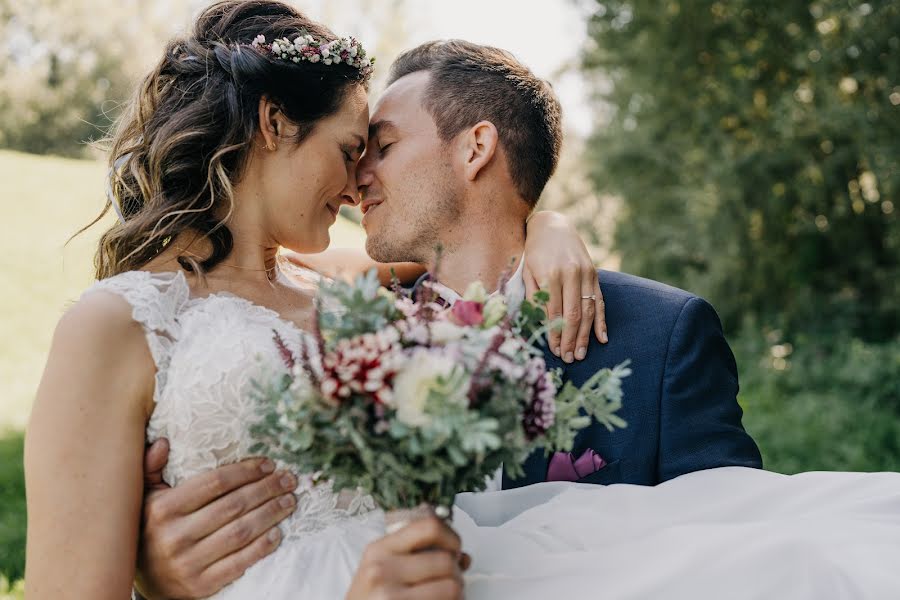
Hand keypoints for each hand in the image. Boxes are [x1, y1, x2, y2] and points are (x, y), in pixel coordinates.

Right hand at [134, 439, 298, 598]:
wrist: (144, 580)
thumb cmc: (150, 529)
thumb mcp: (143, 497)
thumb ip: (150, 468)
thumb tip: (163, 441)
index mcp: (163, 509)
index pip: (215, 483)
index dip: (246, 471)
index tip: (268, 464)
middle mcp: (175, 536)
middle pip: (234, 505)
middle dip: (266, 489)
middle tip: (288, 479)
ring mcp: (188, 563)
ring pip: (241, 532)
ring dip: (270, 514)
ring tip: (289, 501)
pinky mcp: (201, 585)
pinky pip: (239, 563)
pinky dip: (261, 547)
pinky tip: (277, 533)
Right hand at [346, 517, 469, 599]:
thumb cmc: (369, 599)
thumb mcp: (380, 567)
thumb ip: (414, 552)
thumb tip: (462, 555)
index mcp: (379, 549)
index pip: (429, 527)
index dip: (451, 537)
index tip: (454, 549)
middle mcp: (382, 570)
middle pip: (446, 560)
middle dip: (456, 572)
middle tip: (449, 580)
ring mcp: (390, 596)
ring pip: (452, 586)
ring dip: (456, 593)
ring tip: (442, 596)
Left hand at [524, 211, 607, 362]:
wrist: (553, 226)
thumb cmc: (534, 252)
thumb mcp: (527, 271)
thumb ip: (533, 296)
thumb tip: (539, 325)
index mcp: (550, 275)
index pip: (554, 312)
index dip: (555, 334)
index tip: (555, 351)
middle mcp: (571, 274)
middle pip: (573, 315)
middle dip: (571, 339)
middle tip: (569, 358)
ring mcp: (585, 274)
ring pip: (588, 311)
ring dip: (585, 335)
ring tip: (581, 354)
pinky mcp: (594, 274)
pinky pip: (600, 301)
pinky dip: (602, 321)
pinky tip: (602, 338)